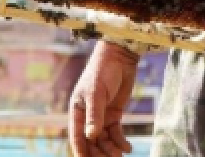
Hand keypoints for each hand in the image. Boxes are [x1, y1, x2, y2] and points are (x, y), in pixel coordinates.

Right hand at [70, 42, 138, 156]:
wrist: (119, 57)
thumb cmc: (102, 71)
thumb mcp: (97, 93)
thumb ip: (94, 115)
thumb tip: (91, 136)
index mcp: (77, 110)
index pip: (77, 136)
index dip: (81, 151)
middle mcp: (87, 115)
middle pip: (91, 141)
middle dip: (99, 153)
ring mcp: (101, 115)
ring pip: (104, 139)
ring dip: (111, 149)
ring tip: (120, 154)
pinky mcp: (114, 114)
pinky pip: (115, 133)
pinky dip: (120, 141)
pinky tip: (127, 148)